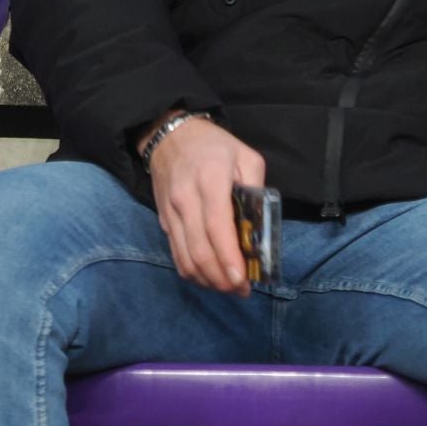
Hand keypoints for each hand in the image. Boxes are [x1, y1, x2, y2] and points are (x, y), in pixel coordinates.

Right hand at [142, 113, 265, 295]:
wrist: (170, 135)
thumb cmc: (214, 146)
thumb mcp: (246, 155)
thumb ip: (256, 186)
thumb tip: (261, 223)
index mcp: (210, 180)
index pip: (217, 227)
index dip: (228, 258)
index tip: (243, 279)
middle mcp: (186, 200)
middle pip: (199, 250)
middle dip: (221, 278)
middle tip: (241, 290)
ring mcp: (171, 213)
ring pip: (185, 258)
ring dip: (207, 280)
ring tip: (229, 288)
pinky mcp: (164, 222)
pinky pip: (176, 254)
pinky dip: (193, 272)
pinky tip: (210, 277)